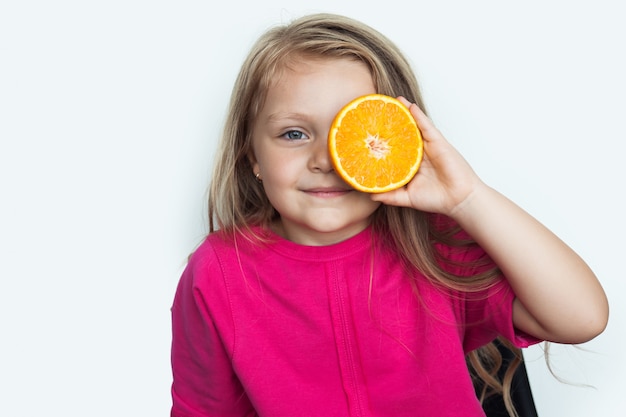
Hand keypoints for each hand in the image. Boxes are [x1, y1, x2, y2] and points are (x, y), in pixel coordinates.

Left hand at [371, 97, 484, 215]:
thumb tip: (371, 195)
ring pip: (414, 127)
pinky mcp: (438, 143)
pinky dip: (419, 116)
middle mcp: (418, 153)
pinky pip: (427, 127)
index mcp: (410, 164)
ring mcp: (428, 147)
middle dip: (392, 124)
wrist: (458, 200)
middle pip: (403, 135)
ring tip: (392, 101)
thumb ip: (390, 196)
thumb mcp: (407, 198)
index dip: (384, 141)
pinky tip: (410, 106)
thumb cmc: (436, 199)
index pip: (395, 149)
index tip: (369, 134)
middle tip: (377, 112)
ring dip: (404, 113)